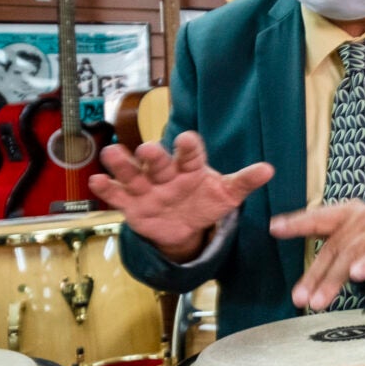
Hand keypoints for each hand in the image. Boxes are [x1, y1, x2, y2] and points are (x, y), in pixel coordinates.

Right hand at [89, 131, 273, 261]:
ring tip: (111, 153)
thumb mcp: (226, 195)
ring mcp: (147, 188)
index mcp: (190, 167)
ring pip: (133, 174)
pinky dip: (107, 189)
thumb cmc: (205, 202)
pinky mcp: (132, 204)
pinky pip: (117, 196)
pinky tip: (95, 181)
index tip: (187, 139)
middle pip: (158, 163)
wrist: (184, 226)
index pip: (190, 155)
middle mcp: (166, 174)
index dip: (189, 147)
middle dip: (153, 156)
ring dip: (122, 165)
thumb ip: (244, 181)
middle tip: (148, 149)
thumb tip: (269, 170)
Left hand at [270, 200, 364, 310]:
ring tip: (316, 303)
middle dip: (314, 276)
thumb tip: (310, 278)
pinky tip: (357, 275)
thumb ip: (337, 245)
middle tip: (298, 298)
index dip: (297, 223)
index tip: (274, 227)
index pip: (317, 218)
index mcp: (347, 213)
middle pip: (331, 251)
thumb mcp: (358, 231)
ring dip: (331, 282)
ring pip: (348, 259)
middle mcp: (359, 221)